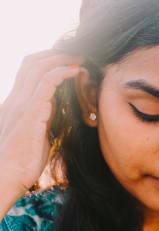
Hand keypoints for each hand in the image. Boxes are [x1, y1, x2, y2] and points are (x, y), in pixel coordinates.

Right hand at [0, 49, 83, 198]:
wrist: (6, 177)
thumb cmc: (22, 160)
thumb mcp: (35, 133)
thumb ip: (42, 118)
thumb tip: (54, 109)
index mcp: (15, 103)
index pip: (27, 70)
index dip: (47, 60)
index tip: (68, 60)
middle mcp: (15, 99)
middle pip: (30, 62)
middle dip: (55, 53)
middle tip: (77, 54)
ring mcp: (21, 104)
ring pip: (37, 67)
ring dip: (61, 59)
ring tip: (80, 58)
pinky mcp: (31, 113)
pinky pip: (46, 83)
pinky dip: (62, 72)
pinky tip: (76, 70)